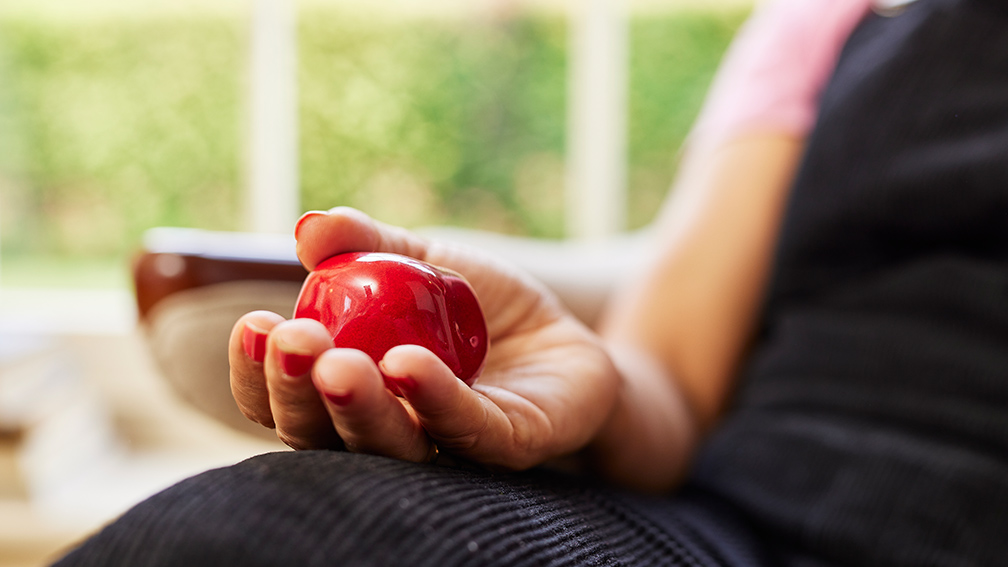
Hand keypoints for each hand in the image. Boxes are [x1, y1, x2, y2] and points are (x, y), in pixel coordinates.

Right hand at [228, 207, 620, 469]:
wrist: (563, 334)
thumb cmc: (476, 306)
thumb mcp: (419, 260)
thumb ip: (365, 244)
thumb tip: (308, 225)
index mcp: (349, 390)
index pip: (284, 398)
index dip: (257, 372)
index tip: (254, 325)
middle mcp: (386, 428)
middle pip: (321, 434)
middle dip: (297, 391)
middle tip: (291, 341)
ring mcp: (445, 443)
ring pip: (388, 445)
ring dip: (357, 406)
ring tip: (338, 363)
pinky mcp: (508, 443)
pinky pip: (467, 430)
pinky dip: (434, 399)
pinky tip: (408, 365)